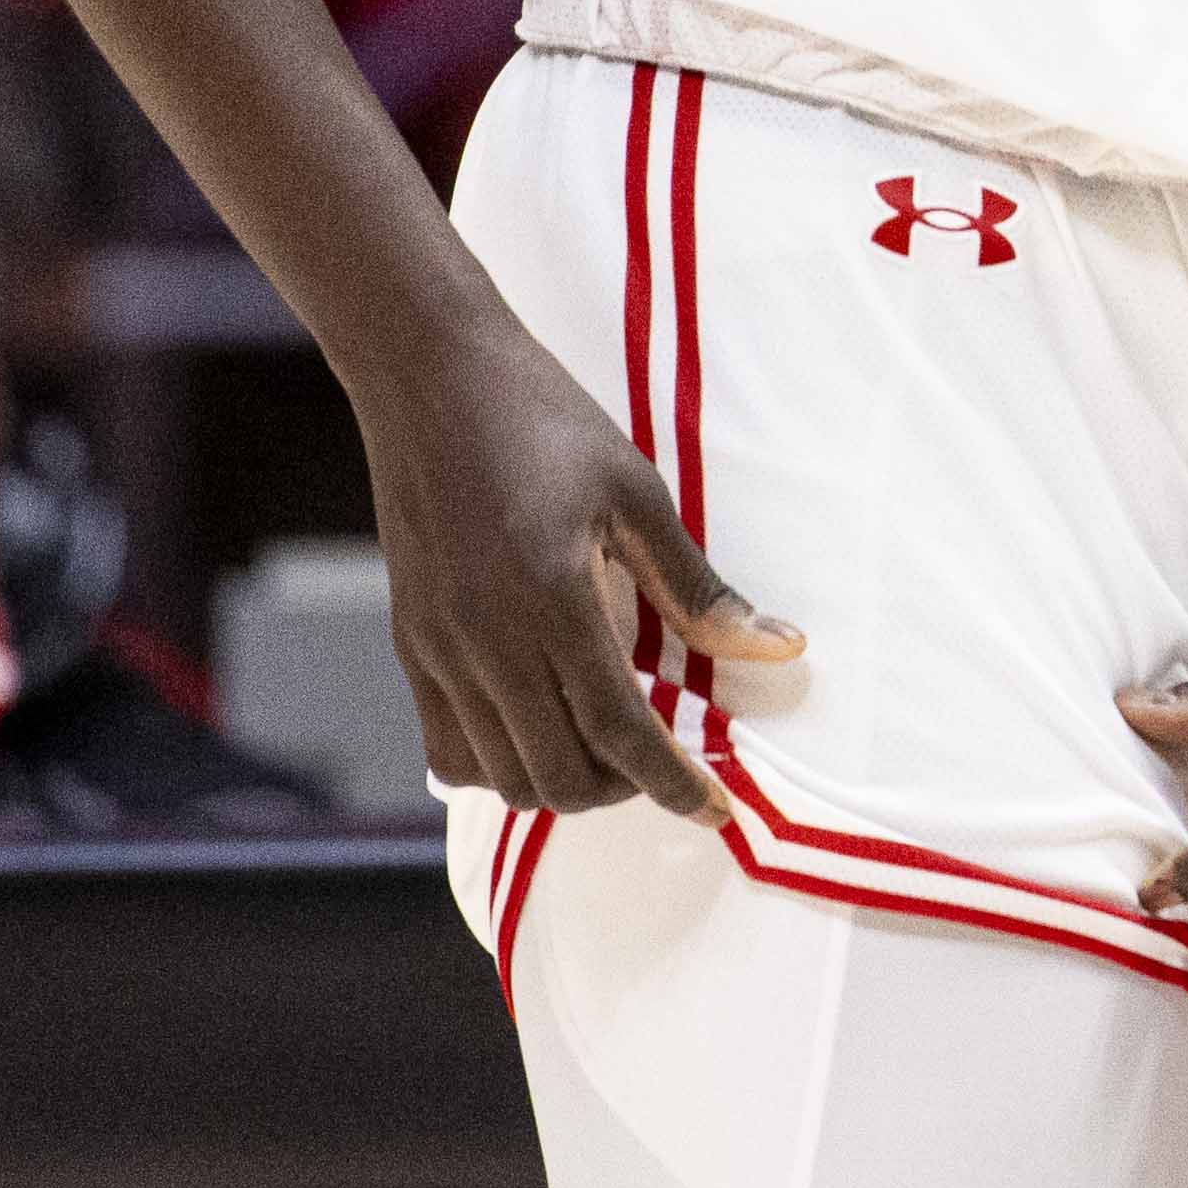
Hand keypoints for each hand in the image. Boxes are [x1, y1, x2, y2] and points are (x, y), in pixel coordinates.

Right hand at [358, 317, 796, 819]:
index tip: (716, 810)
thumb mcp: (637, 494)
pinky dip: (501, 764)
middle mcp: (485, 643)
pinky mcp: (410, 645)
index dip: (673, 785)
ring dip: (564, 782)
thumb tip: (777, 651)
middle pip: (558, 775)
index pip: (620, 733)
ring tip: (611, 749)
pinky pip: (448, 749)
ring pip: (501, 776)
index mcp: (551, 602)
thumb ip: (698, 587)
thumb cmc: (545, 421)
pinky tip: (542, 729)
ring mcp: (438, 650)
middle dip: (623, 790)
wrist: (429, 377)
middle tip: (666, 763)